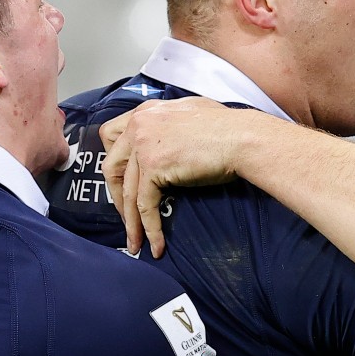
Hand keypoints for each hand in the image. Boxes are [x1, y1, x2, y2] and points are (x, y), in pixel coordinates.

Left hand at [99, 97, 252, 256]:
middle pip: (110, 165)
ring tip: (136, 242)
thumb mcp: (190, 113)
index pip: (111, 135)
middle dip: (116, 195)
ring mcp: (144, 145)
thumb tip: (168, 142)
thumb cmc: (229, 129)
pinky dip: (149, 228)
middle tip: (126, 215)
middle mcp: (140, 124)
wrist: (244, 138)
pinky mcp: (154, 167)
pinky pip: (144, 205)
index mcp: (146, 111)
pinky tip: (156, 244)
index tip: (122, 182)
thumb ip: (169, 124)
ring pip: (126, 191)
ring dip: (130, 221)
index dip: (114, 162)